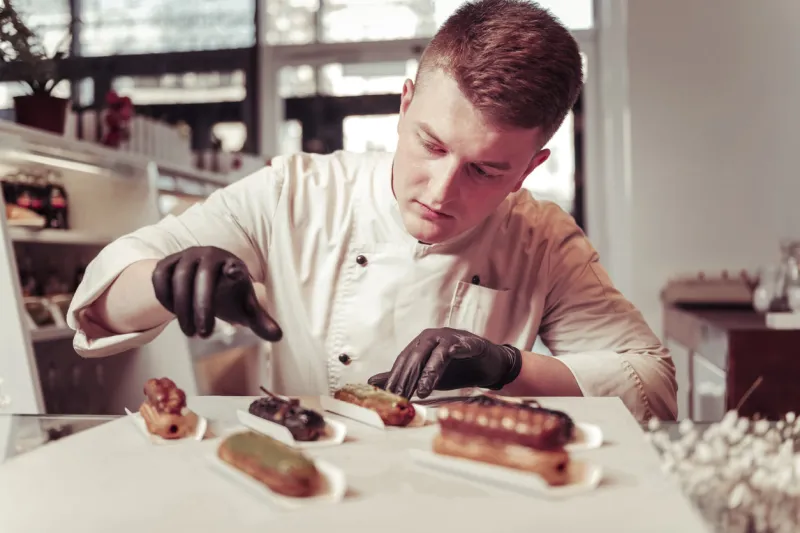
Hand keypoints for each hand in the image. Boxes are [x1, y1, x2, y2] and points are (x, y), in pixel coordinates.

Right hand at [151, 246, 281, 340]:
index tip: (235, 272)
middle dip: (202, 308)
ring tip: (190, 333)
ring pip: (178, 280)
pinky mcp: (165, 263)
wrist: (200, 282)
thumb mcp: (243, 308)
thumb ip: (260, 321)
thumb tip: (278, 337)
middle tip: (204, 336)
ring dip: (182, 310)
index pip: (234, 267)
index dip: (234, 270)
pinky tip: (173, 314)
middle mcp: (208, 255)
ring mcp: (185, 256)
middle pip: (202, 279)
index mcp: (232, 263)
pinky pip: (159, 278)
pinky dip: (164, 298)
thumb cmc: (228, 295)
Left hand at [367, 327, 522, 398]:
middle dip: (407, 378)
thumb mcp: (427, 377)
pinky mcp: (468, 342)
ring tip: (421, 392)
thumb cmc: (456, 370)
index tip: (388, 397)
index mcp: (420, 343)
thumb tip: (373, 383)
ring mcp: (450, 337)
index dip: (395, 378)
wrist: (487, 366)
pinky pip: (456, 348)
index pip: (403, 361)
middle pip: (415, 357)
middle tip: (401, 396)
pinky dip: (450, 354)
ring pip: (434, 353)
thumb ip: (403, 378)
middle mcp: (432, 337)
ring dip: (427, 373)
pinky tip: (444, 367)